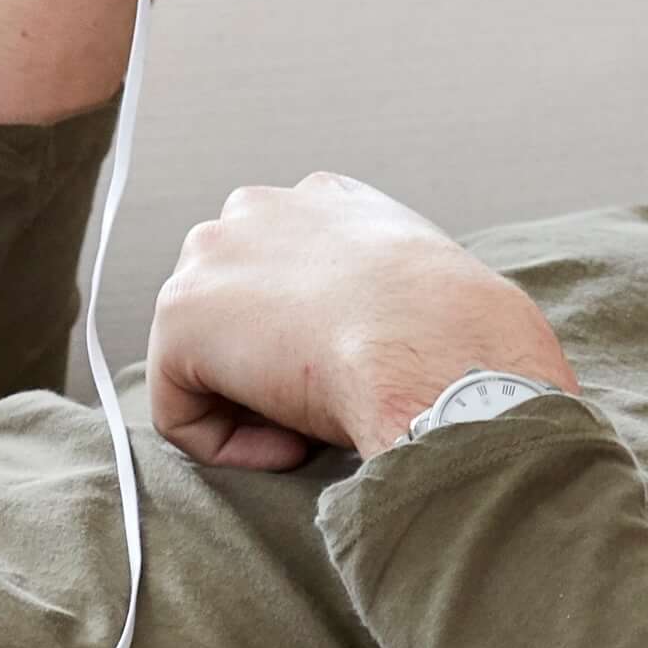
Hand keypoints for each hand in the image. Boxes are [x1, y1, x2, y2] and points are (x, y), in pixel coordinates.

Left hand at [140, 173, 573, 473]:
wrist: (447, 359)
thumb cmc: (469, 342)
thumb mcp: (436, 295)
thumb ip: (391, 300)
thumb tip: (394, 350)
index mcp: (325, 200)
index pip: (286, 274)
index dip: (312, 343)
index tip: (355, 380)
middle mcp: (259, 208)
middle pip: (234, 312)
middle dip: (269, 367)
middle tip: (330, 407)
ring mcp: (213, 255)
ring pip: (205, 362)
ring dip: (254, 408)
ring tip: (317, 429)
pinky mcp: (179, 317)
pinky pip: (182, 411)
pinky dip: (231, 448)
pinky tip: (294, 447)